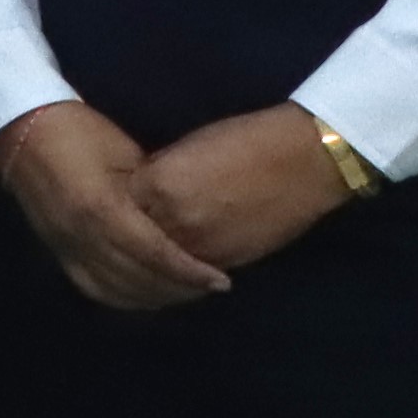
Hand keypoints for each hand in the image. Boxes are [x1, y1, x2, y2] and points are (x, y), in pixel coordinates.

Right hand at [0, 100, 225, 311]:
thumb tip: (183, 224)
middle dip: (179, 289)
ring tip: (185, 291)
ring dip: (153, 296)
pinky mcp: (57, 250)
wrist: (22, 129)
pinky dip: (123, 297)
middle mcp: (82, 236)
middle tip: (211, 286)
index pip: (155, 254)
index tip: (221, 280)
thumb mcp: (128, 156)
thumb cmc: (81, 131)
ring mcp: (64, 246)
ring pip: (114, 290)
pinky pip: (92, 287)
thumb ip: (154, 195)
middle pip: (137, 279)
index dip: (190, 271)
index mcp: (102, 208)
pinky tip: (145, 293)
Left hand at [136, 104, 362, 277]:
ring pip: (158, 266)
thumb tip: (139, 195)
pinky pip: (189, 277)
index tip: (111, 210)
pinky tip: (175, 272)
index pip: (116, 207)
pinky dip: (179, 275)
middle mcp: (173, 220)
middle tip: (121, 240)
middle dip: (127, 240)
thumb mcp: (187, 150)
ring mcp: (200, 245)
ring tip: (145, 261)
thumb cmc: (247, 141)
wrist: (305, 159)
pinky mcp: (227, 261)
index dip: (115, 209)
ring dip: (151, 265)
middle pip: (132, 240)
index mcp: (158, 184)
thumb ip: (157, 175)